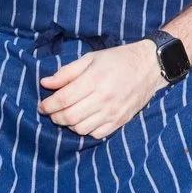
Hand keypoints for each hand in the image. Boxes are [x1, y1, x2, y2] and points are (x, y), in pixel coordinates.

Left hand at [38, 39, 162, 138]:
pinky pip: (96, 134)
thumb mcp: (91, 58)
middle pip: (68, 117)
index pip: (62, 100)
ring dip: (68, 124)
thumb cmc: (118, 60)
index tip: (42, 105)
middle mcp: (103, 98)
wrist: (149, 67)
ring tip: (68, 114)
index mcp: (94, 79)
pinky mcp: (120, 121)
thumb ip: (67, 72)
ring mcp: (113, 112)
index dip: (47, 105)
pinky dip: (85, 130)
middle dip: (54, 117)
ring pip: (80, 129)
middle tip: (51, 111)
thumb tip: (45, 83)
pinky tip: (84, 120)